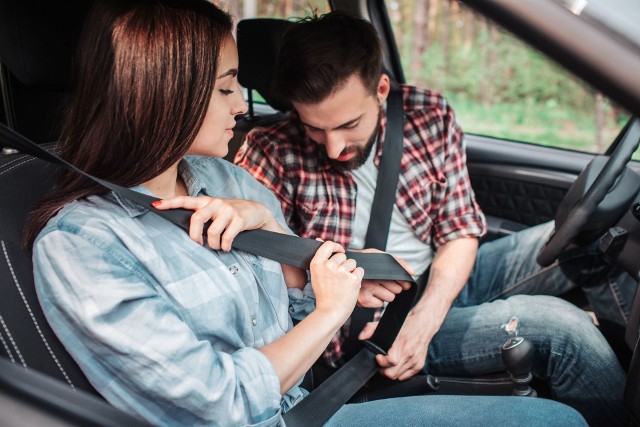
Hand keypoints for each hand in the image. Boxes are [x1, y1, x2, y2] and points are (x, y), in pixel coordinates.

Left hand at [152, 196, 279, 250]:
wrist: (257, 212)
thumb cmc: (231, 214)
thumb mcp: (216, 210)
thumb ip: (202, 214)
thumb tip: (185, 230)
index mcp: (206, 201)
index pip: (185, 200)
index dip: (169, 203)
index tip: (155, 205)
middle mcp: (215, 203)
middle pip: (196, 219)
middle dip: (195, 236)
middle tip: (199, 244)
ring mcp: (227, 210)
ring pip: (212, 232)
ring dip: (213, 245)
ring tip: (217, 247)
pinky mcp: (238, 219)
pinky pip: (226, 238)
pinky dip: (225, 246)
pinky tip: (227, 247)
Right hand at [310, 240, 363, 323]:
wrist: (330, 312)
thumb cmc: (324, 295)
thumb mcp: (316, 274)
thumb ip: (320, 257)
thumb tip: (319, 239)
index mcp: (317, 264)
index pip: (328, 245)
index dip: (336, 247)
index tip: (340, 251)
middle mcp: (329, 266)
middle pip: (343, 256)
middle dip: (344, 264)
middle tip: (339, 278)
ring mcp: (341, 272)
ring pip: (352, 263)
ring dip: (351, 271)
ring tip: (344, 283)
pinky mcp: (353, 279)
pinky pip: (360, 271)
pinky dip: (358, 277)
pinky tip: (351, 286)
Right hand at [354, 249, 413, 307]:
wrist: (343, 269)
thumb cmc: (365, 262)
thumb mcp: (379, 255)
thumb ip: (398, 262)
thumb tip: (412, 273)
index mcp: (379, 267)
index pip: (401, 279)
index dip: (403, 281)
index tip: (401, 281)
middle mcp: (373, 279)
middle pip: (398, 290)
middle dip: (393, 287)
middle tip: (382, 282)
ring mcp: (367, 290)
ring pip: (390, 298)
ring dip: (386, 294)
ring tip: (375, 287)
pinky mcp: (364, 300)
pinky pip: (380, 304)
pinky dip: (377, 300)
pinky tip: (369, 292)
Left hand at [374, 309, 433, 380]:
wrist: (424, 323)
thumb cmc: (407, 323)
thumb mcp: (387, 323)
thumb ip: (371, 329)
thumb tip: (362, 337)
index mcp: (402, 344)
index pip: (390, 361)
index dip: (381, 361)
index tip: (378, 357)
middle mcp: (409, 354)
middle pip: (392, 373)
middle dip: (383, 369)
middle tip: (381, 362)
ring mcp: (415, 361)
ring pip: (397, 377)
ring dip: (391, 372)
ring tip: (389, 363)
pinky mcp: (419, 365)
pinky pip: (405, 377)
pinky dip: (399, 373)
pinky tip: (397, 365)